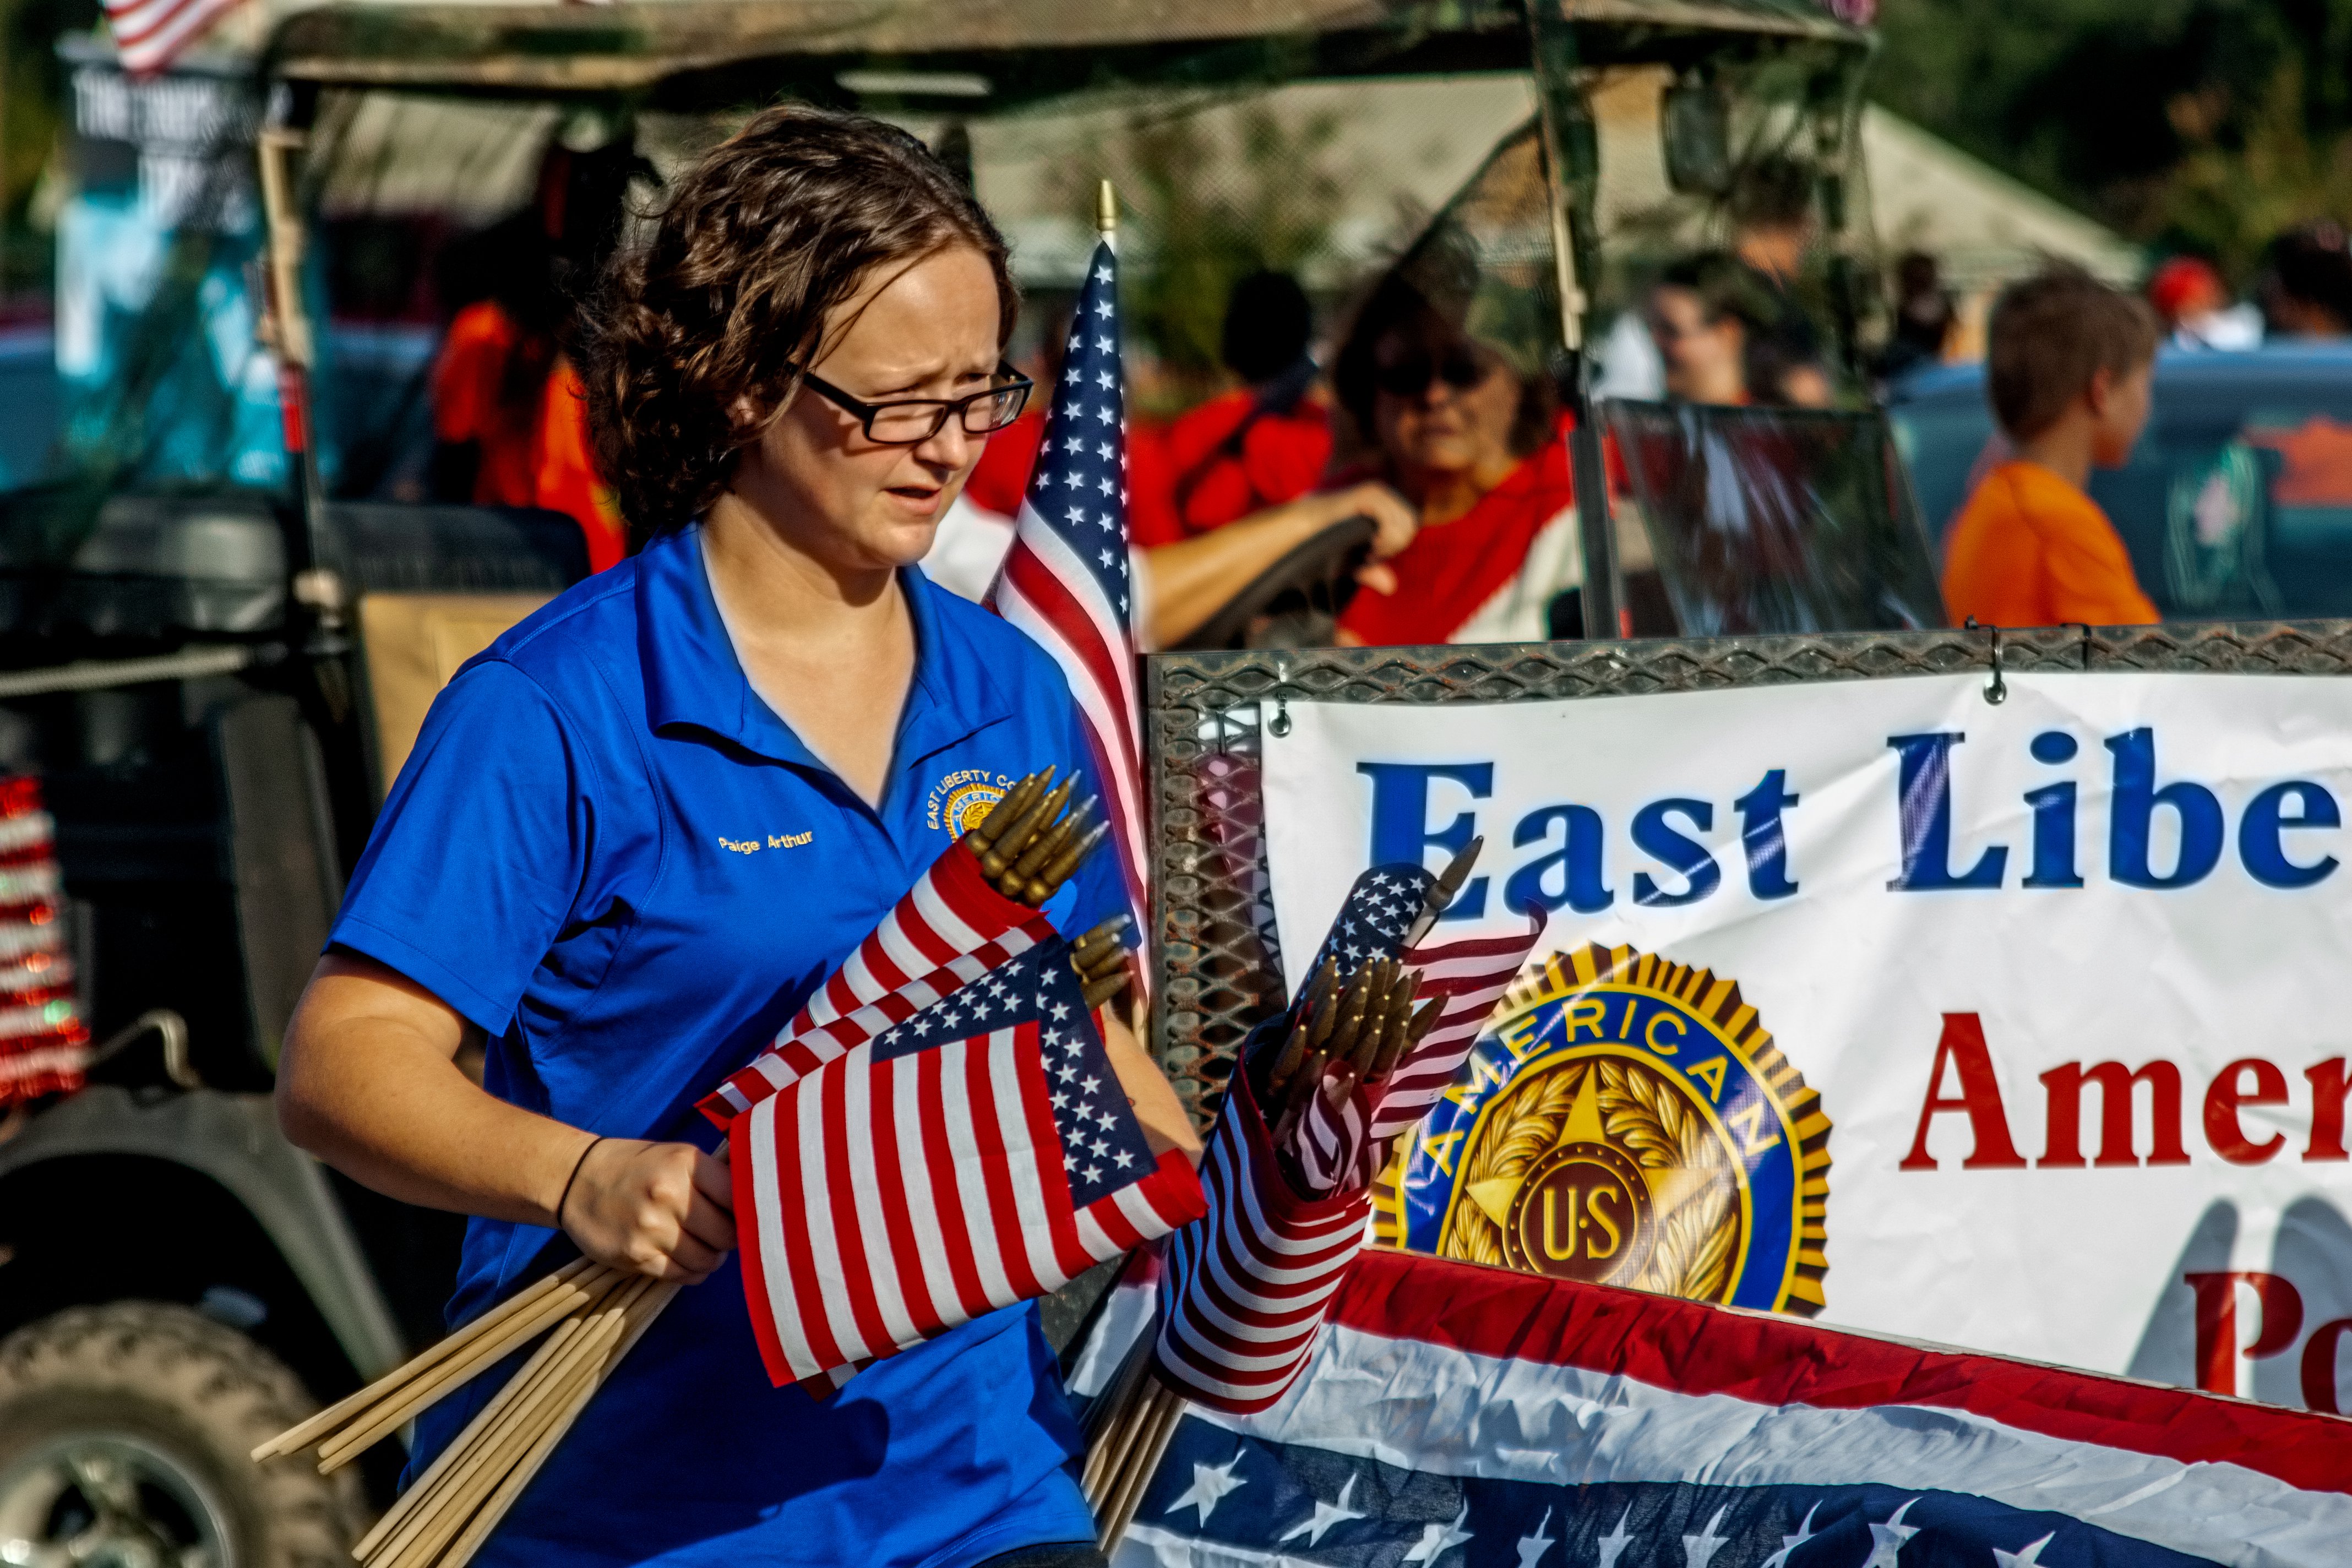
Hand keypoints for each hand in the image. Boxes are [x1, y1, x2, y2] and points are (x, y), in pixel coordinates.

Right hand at [558, 1137, 736, 1283]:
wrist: (577, 1180)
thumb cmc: (636, 1167)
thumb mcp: (677, 1156)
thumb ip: (714, 1178)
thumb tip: (756, 1202)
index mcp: (686, 1164)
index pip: (739, 1196)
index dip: (748, 1210)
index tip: (745, 1214)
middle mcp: (670, 1195)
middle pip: (727, 1234)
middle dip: (730, 1239)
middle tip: (722, 1234)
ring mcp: (652, 1229)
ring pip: (707, 1260)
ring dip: (711, 1258)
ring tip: (702, 1247)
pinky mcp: (636, 1257)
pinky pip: (682, 1276)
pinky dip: (691, 1272)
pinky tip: (686, 1260)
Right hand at [1322, 481, 1416, 596]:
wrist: (1301, 531)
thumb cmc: (1323, 544)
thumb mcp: (1353, 561)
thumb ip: (1373, 571)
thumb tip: (1391, 587)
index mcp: (1385, 505)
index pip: (1411, 526)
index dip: (1396, 546)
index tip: (1372, 554)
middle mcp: (1384, 495)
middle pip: (1412, 524)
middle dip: (1395, 546)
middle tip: (1370, 553)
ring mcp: (1377, 492)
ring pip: (1407, 522)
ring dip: (1389, 543)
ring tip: (1368, 549)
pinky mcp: (1368, 494)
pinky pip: (1392, 519)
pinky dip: (1384, 538)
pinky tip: (1368, 543)